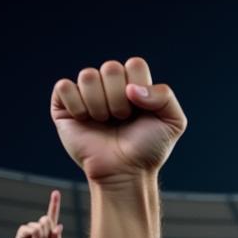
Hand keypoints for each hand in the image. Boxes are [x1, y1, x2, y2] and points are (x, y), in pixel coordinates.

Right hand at [12, 191, 62, 237]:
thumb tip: (58, 226)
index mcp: (49, 230)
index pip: (52, 214)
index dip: (54, 203)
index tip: (56, 192)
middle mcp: (39, 226)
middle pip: (47, 219)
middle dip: (49, 232)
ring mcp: (30, 228)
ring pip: (40, 227)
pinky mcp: (23, 231)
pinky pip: (32, 230)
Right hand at [51, 57, 186, 185]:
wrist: (126, 172)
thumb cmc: (149, 149)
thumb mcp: (173, 123)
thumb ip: (165, 95)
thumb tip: (130, 89)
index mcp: (134, 84)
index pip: (135, 64)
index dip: (139, 88)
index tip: (140, 111)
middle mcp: (109, 85)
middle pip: (111, 67)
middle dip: (120, 99)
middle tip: (122, 119)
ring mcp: (87, 93)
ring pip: (88, 76)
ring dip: (100, 105)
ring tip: (105, 122)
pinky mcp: (64, 104)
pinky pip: (64, 87)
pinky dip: (77, 107)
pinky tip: (85, 121)